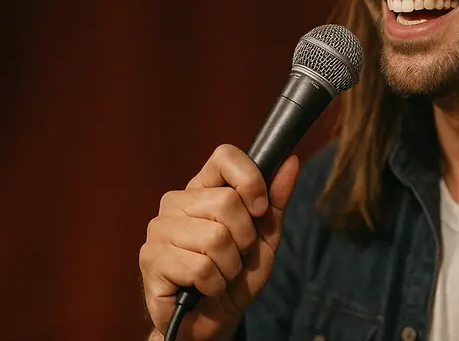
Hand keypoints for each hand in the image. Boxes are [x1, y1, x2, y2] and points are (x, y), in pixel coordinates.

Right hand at [139, 145, 299, 340]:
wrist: (215, 319)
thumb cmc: (238, 274)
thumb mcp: (266, 235)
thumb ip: (276, 198)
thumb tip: (290, 160)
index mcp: (203, 188)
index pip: (224, 157)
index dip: (250, 181)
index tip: (259, 210)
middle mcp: (176, 203)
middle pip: (226, 201)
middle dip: (245, 237)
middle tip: (236, 255)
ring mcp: (159, 230)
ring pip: (215, 237)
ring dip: (230, 265)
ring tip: (220, 273)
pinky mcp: (150, 260)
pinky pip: (200, 267)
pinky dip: (214, 284)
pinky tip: (205, 288)